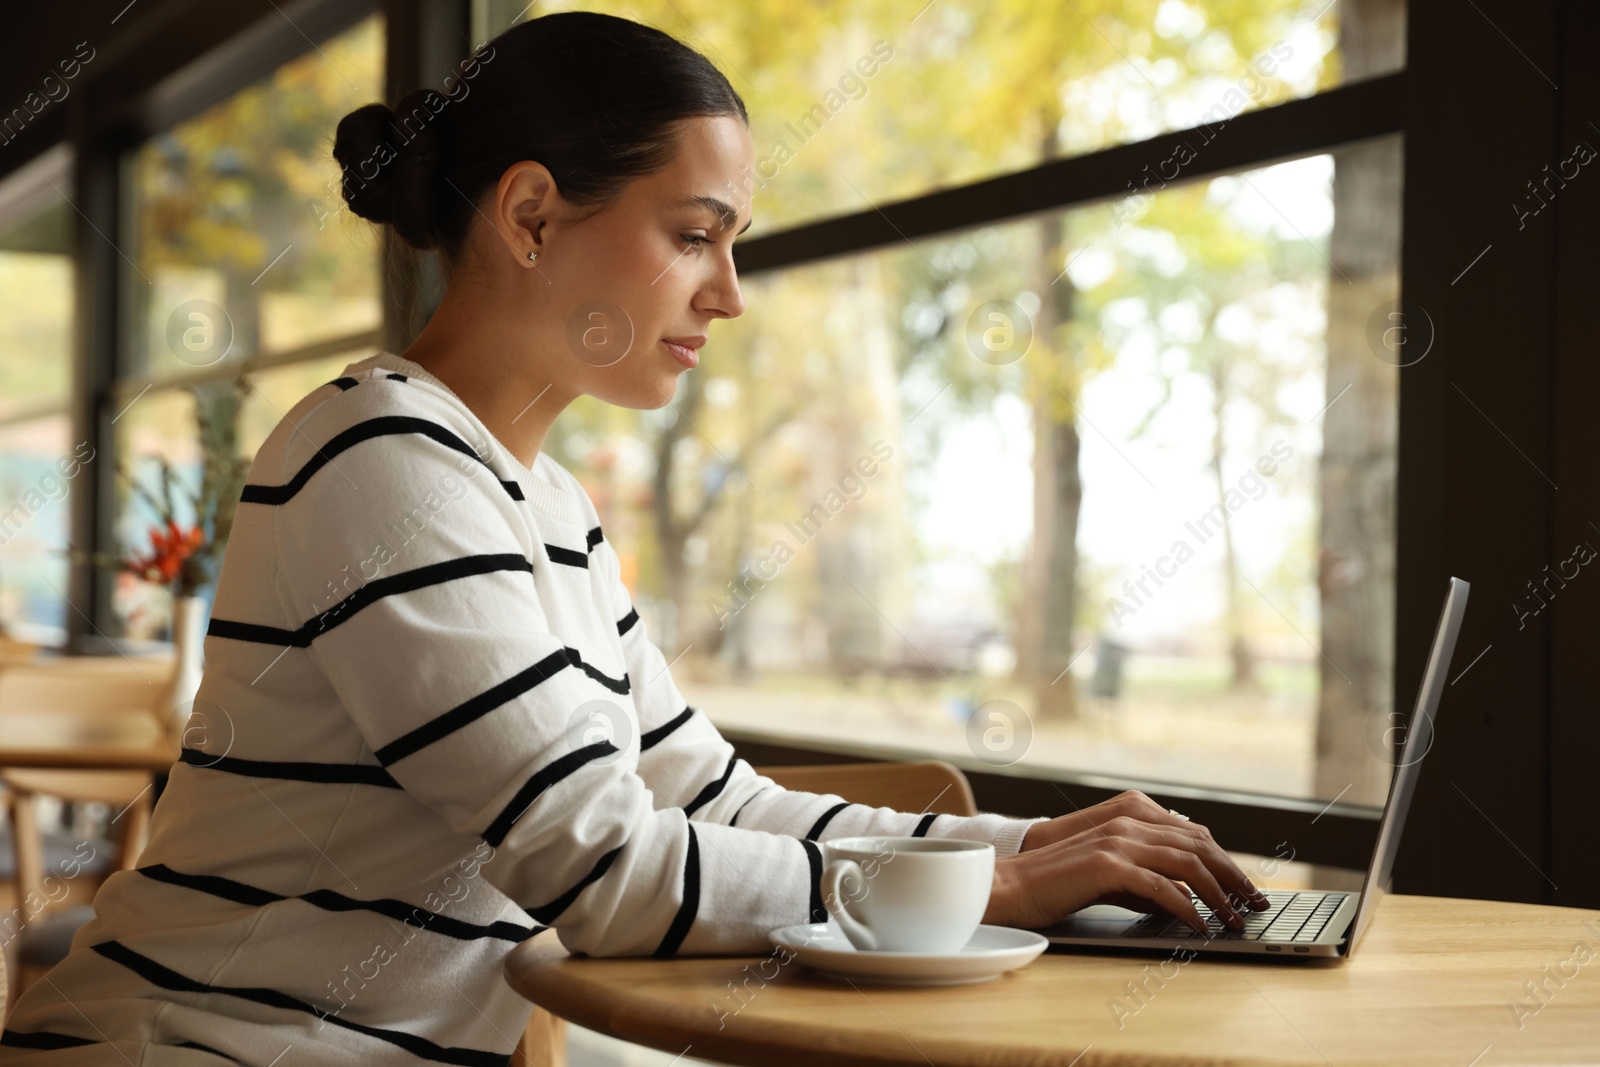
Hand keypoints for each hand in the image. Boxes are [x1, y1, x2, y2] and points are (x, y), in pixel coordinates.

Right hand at [985, 790, 1268, 933]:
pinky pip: (1162, 887)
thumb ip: (1147, 882)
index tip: (1246, 889)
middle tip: (1256, 905)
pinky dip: (1188, 908)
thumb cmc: (1058, 886)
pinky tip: (1200, 926)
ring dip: (1219, 895)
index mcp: (1129, 817)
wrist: (1011, 886)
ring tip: (1234, 921)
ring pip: (1187, 864)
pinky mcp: (1107, 865)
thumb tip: (1185, 901)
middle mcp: (1127, 823)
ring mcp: (1118, 841)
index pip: (1194, 835)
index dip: (1225, 862)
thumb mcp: (1111, 879)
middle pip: (1199, 845)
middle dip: (1233, 877)